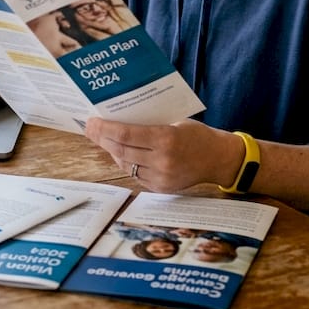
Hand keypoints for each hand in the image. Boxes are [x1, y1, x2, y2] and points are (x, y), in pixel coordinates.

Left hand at [84, 117, 241, 192]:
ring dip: (112, 151)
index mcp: (165, 139)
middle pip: (121, 150)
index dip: (105, 129)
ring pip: (126, 164)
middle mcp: (162, 160)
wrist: (218, 159)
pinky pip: (136, 175)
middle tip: (90, 129)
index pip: (126, 134)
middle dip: (102, 139)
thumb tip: (119, 120)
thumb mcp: (175, 122)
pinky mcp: (161, 188)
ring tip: (102, 139)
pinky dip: (126, 163)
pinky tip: (121, 153)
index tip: (91, 122)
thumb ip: (150, 124)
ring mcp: (161, 177)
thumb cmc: (197, 134)